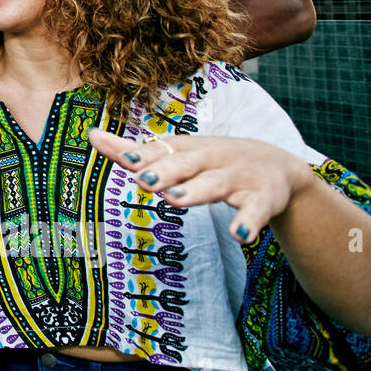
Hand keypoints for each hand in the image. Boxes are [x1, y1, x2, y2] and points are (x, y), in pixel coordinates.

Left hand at [88, 129, 311, 244]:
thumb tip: (91, 135)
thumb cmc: (213, 160)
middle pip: (185, 164)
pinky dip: (248, 222)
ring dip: (196, 191)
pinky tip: (239, 235)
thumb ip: (135, 151)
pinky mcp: (263, 199)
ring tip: (175, 200)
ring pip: (215, 184)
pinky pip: (255, 211)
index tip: (121, 157)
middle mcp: (210, 159)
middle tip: (142, 180)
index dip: (142, 155)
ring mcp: (237, 178)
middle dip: (164, 171)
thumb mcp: (177, 152)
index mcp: (187, 149)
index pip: (160, 151)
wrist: (278, 165)